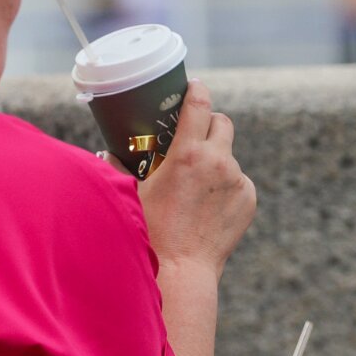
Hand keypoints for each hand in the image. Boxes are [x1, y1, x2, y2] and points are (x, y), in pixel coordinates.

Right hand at [133, 79, 255, 274]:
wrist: (182, 269)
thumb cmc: (152, 232)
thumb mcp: (134, 193)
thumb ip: (121, 168)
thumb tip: (106, 155)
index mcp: (188, 154)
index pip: (199, 104)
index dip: (197, 90)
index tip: (194, 86)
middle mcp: (218, 162)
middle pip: (222, 122)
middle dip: (209, 123)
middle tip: (195, 134)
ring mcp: (238, 180)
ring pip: (229, 156)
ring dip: (216, 160)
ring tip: (196, 186)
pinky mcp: (249, 198)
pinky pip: (239, 181)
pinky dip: (226, 185)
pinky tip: (208, 205)